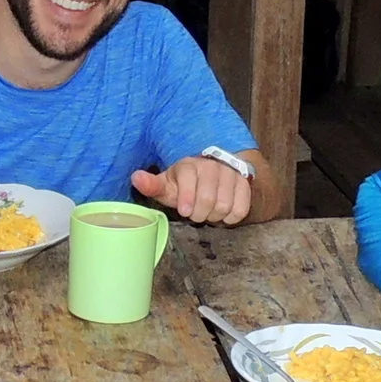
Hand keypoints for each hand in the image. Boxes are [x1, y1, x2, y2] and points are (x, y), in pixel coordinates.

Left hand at [130, 155, 252, 225]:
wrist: (215, 175)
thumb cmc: (186, 184)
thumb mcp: (167, 185)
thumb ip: (152, 185)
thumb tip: (136, 178)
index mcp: (189, 164)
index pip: (188, 177)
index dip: (186, 197)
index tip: (184, 211)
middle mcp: (211, 165)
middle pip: (207, 198)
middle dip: (199, 213)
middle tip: (195, 214)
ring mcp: (230, 173)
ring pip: (224, 205)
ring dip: (214, 216)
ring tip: (208, 212)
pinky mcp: (245, 184)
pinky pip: (240, 208)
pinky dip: (230, 217)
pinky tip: (223, 214)